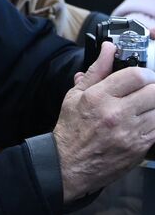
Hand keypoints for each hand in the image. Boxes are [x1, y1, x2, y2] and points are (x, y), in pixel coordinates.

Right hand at [52, 41, 154, 200]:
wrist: (67, 165)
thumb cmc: (71, 130)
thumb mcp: (75, 96)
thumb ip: (97, 71)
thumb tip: (109, 48)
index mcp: (98, 98)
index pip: (136, 75)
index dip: (145, 73)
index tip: (143, 77)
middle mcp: (116, 114)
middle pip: (154, 91)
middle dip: (153, 88)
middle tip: (146, 92)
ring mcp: (130, 132)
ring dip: (154, 106)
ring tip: (144, 107)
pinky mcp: (140, 147)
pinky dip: (154, 121)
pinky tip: (145, 121)